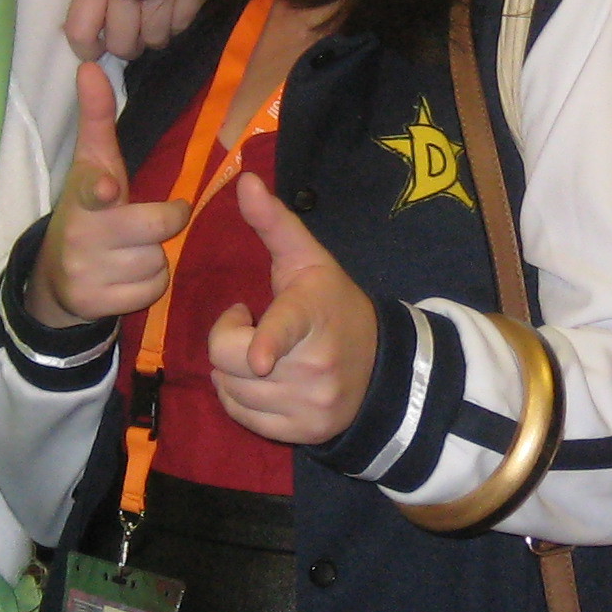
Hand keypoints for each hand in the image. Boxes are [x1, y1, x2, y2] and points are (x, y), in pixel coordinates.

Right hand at [28, 62, 189, 327]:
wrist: (56, 276)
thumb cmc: (88, 210)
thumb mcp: (91, 165)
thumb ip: (97, 118)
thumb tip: (89, 65)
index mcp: (82, 196)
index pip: (89, 187)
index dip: (99, 187)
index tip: (107, 188)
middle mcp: (81, 235)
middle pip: (155, 227)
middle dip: (161, 223)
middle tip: (143, 222)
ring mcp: (87, 273)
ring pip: (158, 260)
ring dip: (154, 255)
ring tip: (129, 250)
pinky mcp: (98, 304)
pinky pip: (153, 290)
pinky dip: (149, 284)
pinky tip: (127, 275)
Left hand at [67, 0, 215, 61]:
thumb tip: (92, 36)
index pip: (81, 32)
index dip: (86, 49)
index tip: (94, 48)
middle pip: (122, 46)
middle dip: (124, 44)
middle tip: (129, 31)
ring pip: (154, 41)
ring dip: (151, 34)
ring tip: (153, 14)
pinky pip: (179, 28)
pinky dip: (174, 23)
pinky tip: (172, 4)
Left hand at [206, 173, 376, 444]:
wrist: (384, 369)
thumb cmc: (335, 305)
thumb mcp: (310, 261)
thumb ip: (275, 222)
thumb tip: (243, 179)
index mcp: (312, 317)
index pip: (285, 329)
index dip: (267, 342)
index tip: (260, 358)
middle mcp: (314, 367)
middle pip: (232, 361)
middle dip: (227, 338)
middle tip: (248, 322)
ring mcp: (309, 404)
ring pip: (232, 390)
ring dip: (231, 369)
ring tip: (259, 350)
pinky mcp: (301, 433)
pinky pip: (241, 416)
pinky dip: (238, 397)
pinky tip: (260, 378)